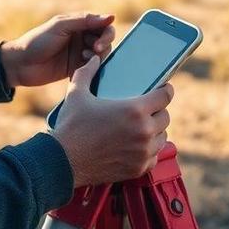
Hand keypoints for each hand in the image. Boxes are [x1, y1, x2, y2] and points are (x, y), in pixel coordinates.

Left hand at [0, 12, 114, 88]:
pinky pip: (92, 68)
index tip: (100, 41)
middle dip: (104, 44)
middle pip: (105, 40)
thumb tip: (111, 16)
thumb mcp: (60, 26)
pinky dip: (92, 68)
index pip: (102, 25)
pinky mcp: (77, 69)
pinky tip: (81, 67)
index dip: (107, 32)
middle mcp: (80, 37)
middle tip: (95, 49)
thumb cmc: (37, 41)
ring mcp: (79, 53)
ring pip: (101, 54)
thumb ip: (84, 20)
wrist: (20, 64)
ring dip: (97, 56)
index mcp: (77, 24)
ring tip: (83, 57)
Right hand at [51, 56, 173, 187]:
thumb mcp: (77, 94)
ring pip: (161, 137)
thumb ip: (87, 73)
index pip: (164, 97)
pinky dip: (148, 151)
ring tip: (142, 127)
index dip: (165, 90)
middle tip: (147, 109)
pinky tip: (137, 145)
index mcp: (134, 110)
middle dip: (158, 111)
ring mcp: (143, 152)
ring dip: (155, 131)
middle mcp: (144, 132)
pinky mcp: (138, 168)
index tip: (163, 89)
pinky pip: (153, 157)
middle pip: (165, 117)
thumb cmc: (70, 126)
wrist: (63, 161)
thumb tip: (94, 59)